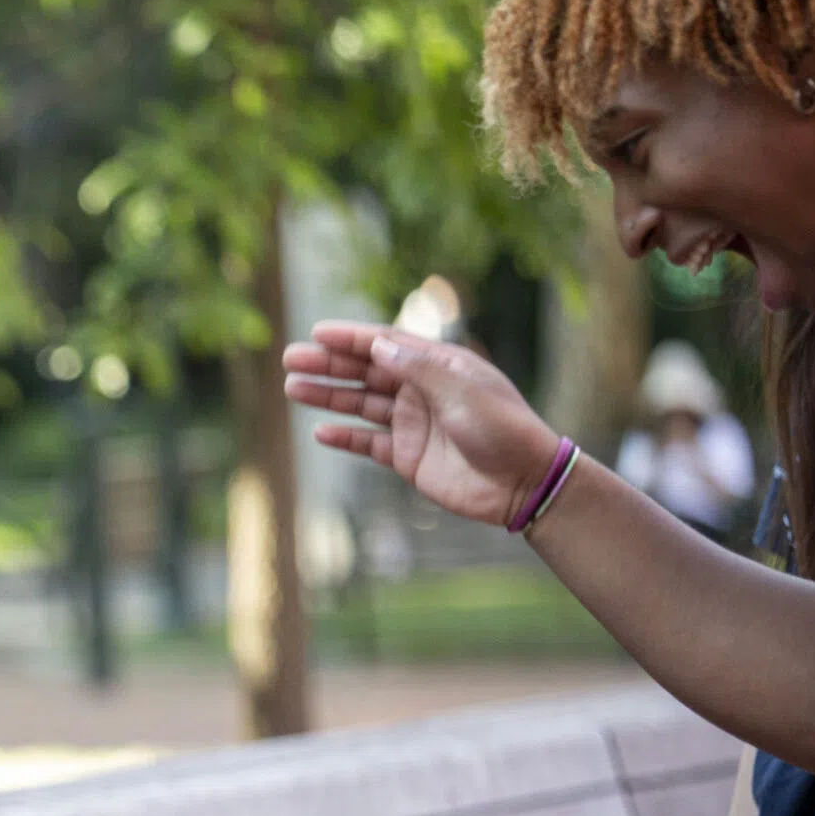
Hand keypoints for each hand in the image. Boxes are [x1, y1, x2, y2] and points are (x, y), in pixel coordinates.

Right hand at [282, 323, 562, 526]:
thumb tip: (378, 346)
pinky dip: (345, 438)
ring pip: (361, 405)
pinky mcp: (408, 457)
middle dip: (329, 365)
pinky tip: (320, 432)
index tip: (317, 333)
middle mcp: (423, 391)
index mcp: (440, 366)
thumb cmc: (503, 429)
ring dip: (329, 396)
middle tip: (291, 360)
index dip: (351, 338)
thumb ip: (419, 369)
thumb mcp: (463, 391)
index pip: (387, 344)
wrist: (523, 482)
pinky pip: (368, 444)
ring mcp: (413, 424)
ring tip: (294, 389)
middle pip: (367, 372)